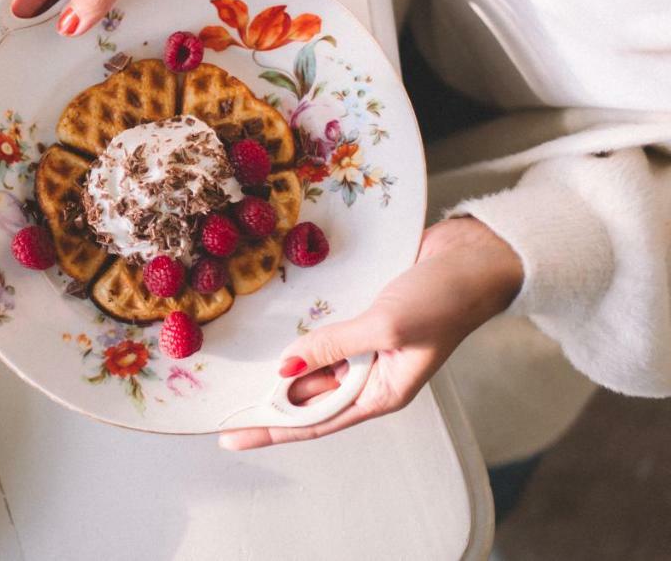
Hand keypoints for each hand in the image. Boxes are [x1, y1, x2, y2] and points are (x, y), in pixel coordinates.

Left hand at [219, 217, 524, 450]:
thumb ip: (333, 346)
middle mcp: (371, 375)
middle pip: (309, 397)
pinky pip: (324, 334)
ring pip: (313, 365)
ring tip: (237, 376)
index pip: (316, 420)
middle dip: (269, 402)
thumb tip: (286, 366)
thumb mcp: (385, 327)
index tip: (232, 436)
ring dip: (282, 368)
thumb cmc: (442, 300)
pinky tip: (273, 335)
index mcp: (383, 393)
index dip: (272, 429)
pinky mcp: (364, 318)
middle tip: (222, 406)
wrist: (471, 256)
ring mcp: (367, 347)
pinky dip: (300, 336)